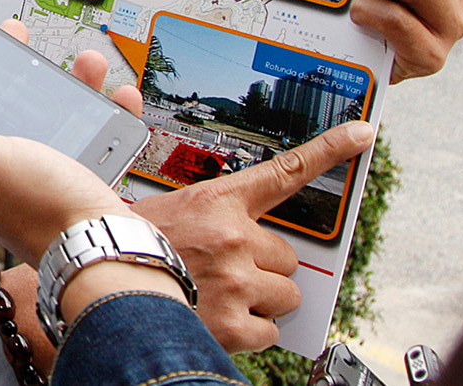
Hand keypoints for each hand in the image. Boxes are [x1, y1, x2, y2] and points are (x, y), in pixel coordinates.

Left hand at [0, 73, 127, 263]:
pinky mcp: (86, 182)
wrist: (104, 252)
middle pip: (12, 110)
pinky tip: (118, 99)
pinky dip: (109, 113)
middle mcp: (11, 175)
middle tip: (25, 43)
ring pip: (59, 117)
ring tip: (86, 64)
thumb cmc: (40, 212)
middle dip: (22, 72)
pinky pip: (98, 137)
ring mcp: (51, 178)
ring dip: (72, 84)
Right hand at [130, 121, 375, 351]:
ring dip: (257, 302)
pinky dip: (248, 334)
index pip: (285, 170)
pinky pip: (269, 332)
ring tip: (216, 295)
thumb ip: (202, 203)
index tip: (361, 132)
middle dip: (261, 269)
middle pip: (286, 257)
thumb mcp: (163, 208)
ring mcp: (237, 280)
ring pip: (283, 296)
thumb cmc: (126, 245)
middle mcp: (234, 236)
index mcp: (218, 200)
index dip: (329, 149)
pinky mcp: (234, 323)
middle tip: (222, 270)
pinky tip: (216, 320)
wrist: (101, 282)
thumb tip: (156, 128)